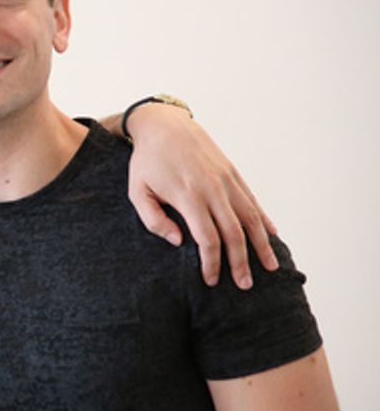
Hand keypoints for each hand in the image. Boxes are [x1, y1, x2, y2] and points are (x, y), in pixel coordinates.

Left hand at [126, 103, 278, 287]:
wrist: (164, 124)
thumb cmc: (147, 161)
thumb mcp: (137, 191)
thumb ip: (153, 220)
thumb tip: (178, 242)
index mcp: (188, 196)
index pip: (208, 239)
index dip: (212, 263)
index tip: (211, 280)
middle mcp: (213, 189)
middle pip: (234, 233)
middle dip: (241, 262)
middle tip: (246, 286)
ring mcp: (226, 180)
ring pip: (251, 218)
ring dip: (262, 245)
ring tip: (270, 267)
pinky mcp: (233, 173)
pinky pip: (253, 200)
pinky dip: (264, 219)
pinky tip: (272, 234)